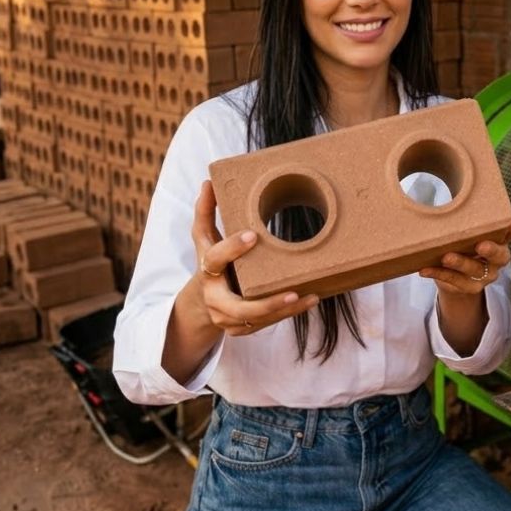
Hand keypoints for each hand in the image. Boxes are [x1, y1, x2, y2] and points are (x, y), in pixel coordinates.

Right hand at [190, 181, 318, 335]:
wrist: (200, 303)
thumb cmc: (210, 261)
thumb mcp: (204, 238)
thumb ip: (206, 211)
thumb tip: (209, 181)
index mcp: (207, 271)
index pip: (215, 259)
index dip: (232, 248)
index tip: (253, 235)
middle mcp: (215, 299)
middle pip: (238, 307)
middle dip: (266, 303)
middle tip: (293, 290)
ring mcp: (228, 318)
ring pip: (257, 319)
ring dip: (284, 310)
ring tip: (310, 297)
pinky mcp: (242, 328)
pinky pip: (265, 324)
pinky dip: (286, 313)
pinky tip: (309, 300)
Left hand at [419, 218, 510, 296]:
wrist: (456, 280)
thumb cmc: (462, 245)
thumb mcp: (465, 231)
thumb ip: (464, 215)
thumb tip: (450, 175)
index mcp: (499, 242)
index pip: (510, 234)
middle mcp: (496, 261)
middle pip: (500, 256)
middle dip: (491, 250)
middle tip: (480, 245)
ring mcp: (484, 277)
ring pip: (474, 270)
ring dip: (460, 263)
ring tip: (446, 256)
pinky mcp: (469, 288)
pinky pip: (454, 282)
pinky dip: (438, 274)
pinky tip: (424, 269)